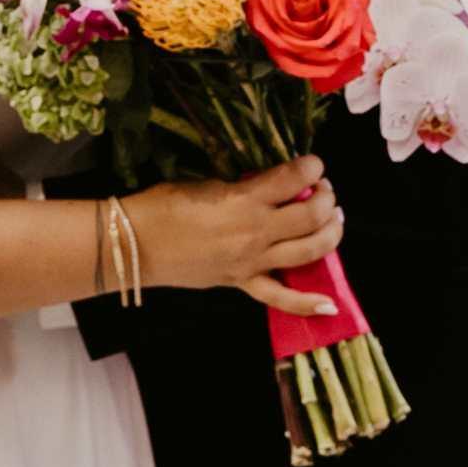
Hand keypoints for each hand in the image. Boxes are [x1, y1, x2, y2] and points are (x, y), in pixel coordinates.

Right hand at [133, 158, 345, 299]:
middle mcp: (256, 232)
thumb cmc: (162, 205)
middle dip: (326, 198)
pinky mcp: (242, 282)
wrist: (134, 244)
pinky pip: (280, 297)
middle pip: (311, 216)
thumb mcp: (206, 183)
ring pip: (309, 251)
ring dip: (330, 234)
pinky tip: (330, 303)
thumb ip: (243, 185)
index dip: (312, 166)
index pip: (294, 178)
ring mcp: (252, 262)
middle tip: (323, 190)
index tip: (313, 163)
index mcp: (244, 200)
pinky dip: (307, 303)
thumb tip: (271, 184)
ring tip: (334, 220)